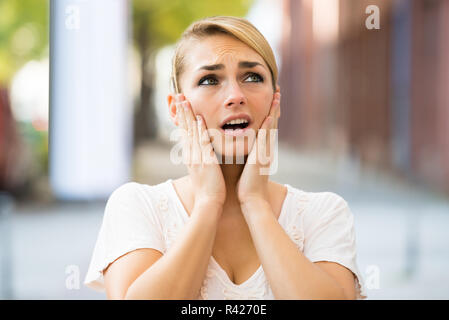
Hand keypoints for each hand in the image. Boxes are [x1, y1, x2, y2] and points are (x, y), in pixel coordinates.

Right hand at [175, 94, 225, 209]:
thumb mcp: (202, 172)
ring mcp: (196, 157)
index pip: (185, 133)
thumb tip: (201, 155)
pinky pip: (201, 142)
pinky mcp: (204, 161)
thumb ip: (201, 161)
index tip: (180, 105)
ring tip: (184, 100)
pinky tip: (199, 119)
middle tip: (177, 95)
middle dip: (181, 111)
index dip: (182, 118)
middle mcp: (190, 154)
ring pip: (190, 132)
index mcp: (190, 156)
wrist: (208, 203)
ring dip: (188, 115)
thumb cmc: (208, 190)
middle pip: (184, 128)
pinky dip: (199, 130)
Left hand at [236, 91, 280, 205]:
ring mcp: (266, 153)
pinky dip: (267, 128)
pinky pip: (264, 140)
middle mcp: (267, 149)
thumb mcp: (249, 165)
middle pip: (273, 123)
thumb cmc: (248, 185)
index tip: (272, 99)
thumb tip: (246, 147)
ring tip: (276, 97)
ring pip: (271, 128)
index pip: (268, 127)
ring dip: (274, 112)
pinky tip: (268, 117)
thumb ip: (250, 155)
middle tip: (277, 91)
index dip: (270, 112)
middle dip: (275, 107)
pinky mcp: (261, 158)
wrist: (252, 199)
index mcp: (263, 150)